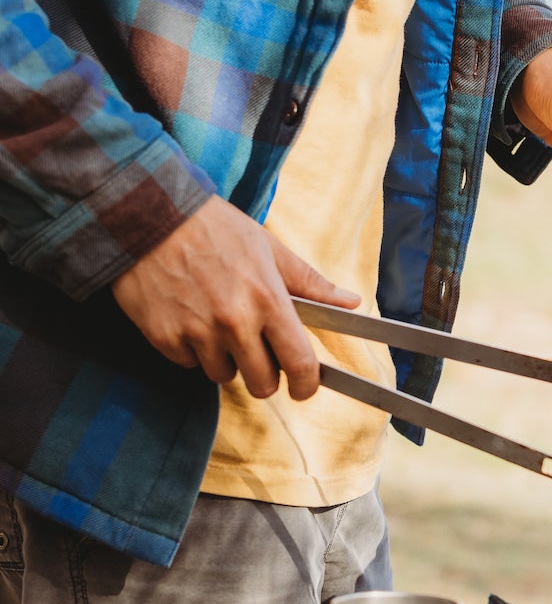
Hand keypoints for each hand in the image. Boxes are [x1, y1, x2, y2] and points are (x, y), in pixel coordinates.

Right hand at [110, 196, 359, 399]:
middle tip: (258, 354)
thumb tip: (351, 303)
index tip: (303, 388)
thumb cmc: (214, 228)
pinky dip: (191, 349)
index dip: (306, 384)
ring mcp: (197, 332)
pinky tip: (189, 316)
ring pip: (223, 375)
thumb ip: (309, 283)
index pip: (299, 362)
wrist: (148, 216)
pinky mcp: (164, 338)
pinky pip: (188, 363)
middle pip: (262, 383)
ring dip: (225, 359)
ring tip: (216, 322)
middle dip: (265, 376)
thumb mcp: (268, 248)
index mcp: (267, 299)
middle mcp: (234, 322)